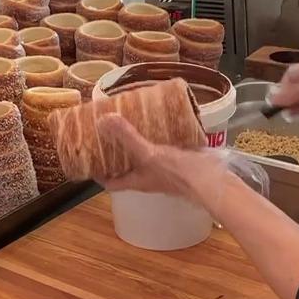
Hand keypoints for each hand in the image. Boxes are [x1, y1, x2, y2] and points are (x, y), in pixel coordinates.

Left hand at [96, 114, 225, 203]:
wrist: (211, 178)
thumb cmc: (176, 173)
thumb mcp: (147, 154)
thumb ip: (127, 137)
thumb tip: (104, 120)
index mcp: (135, 180)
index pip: (110, 182)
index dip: (97, 173)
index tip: (88, 158)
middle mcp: (147, 174)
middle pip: (125, 165)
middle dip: (116, 150)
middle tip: (106, 130)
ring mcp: (163, 166)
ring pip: (144, 153)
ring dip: (137, 138)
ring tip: (127, 118)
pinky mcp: (178, 156)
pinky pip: (163, 143)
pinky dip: (158, 131)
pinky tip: (155, 117)